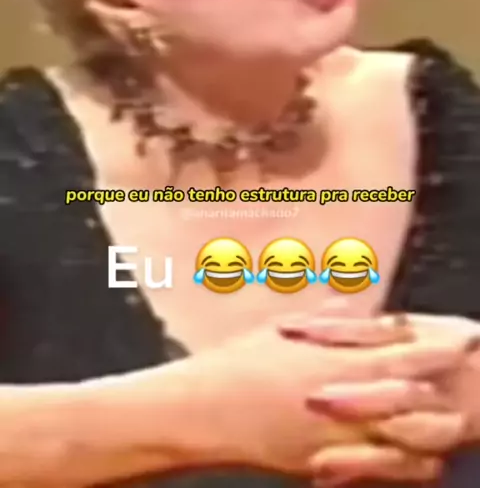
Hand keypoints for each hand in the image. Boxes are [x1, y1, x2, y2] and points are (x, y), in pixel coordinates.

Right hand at [188, 320, 477, 477]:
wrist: (207, 410)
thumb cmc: (240, 363)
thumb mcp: (285, 328)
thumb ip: (331, 320)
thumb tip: (364, 308)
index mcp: (335, 361)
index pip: (404, 354)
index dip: (439, 346)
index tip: (464, 336)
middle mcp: (344, 399)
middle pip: (415, 398)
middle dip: (449, 386)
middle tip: (473, 374)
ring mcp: (339, 436)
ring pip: (407, 439)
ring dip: (435, 427)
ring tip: (454, 417)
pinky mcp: (329, 463)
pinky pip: (383, 470)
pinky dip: (410, 463)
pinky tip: (423, 455)